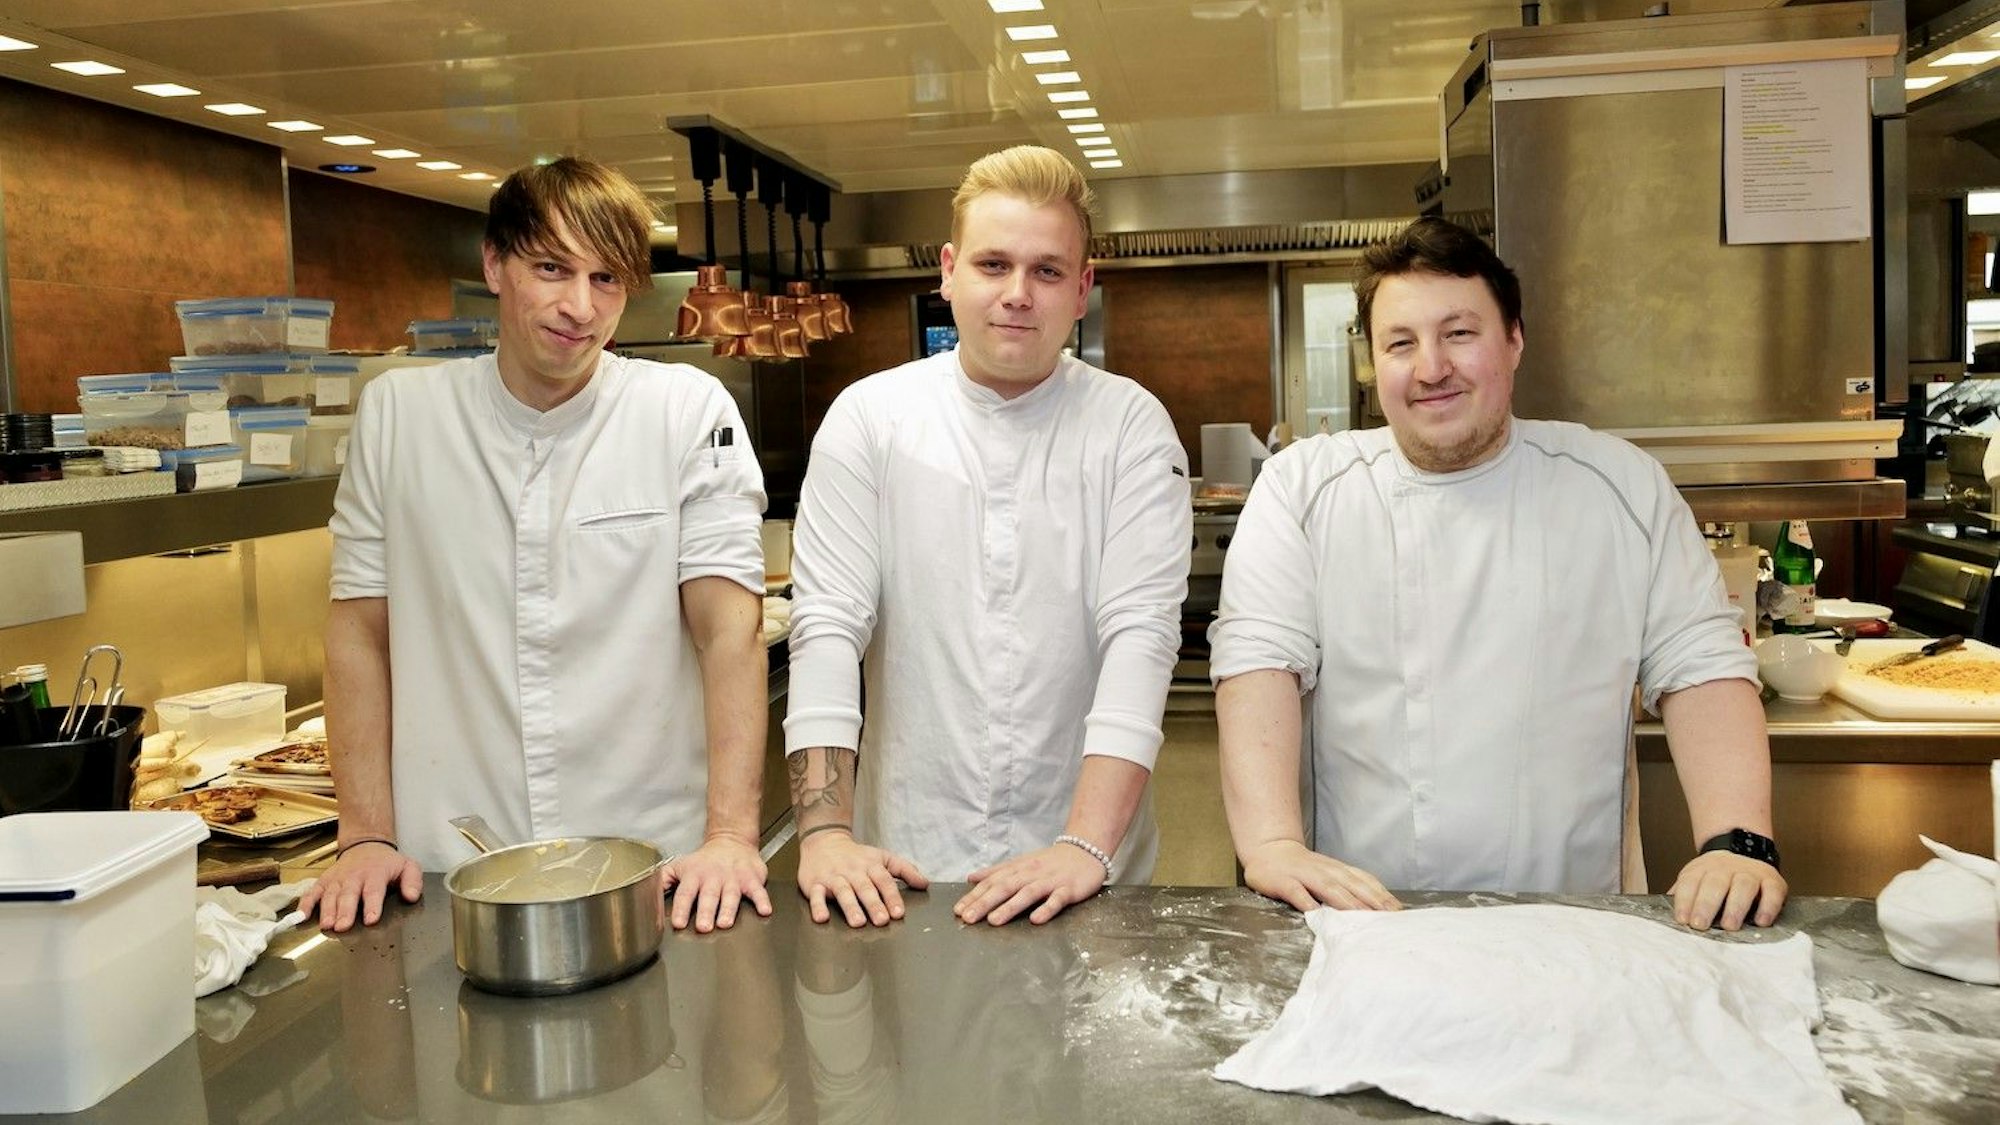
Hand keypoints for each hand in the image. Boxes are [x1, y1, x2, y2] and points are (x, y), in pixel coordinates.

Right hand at [299, 841, 422, 931]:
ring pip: (330, 895)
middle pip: (348, 895)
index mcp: (375, 874)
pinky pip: (312, 892)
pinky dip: (305, 903)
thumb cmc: (386, 862)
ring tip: (326, 925)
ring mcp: (337, 879)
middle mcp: (354, 877)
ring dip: (327, 910)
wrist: (365, 844)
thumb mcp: (407, 866)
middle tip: (343, 926)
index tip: (371, 919)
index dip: (372, 905)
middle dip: (345, 911)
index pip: (374, 891)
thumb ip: (413, 881)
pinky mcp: (324, 882)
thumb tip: (412, 896)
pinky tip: (301, 916)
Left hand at [661, 835, 771, 933]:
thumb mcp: (679, 866)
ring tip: (725, 923)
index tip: (677, 922)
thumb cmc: (703, 861)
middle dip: (705, 912)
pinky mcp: (751, 879)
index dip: (680, 908)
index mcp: (694, 876)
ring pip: (730, 895)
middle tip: (702, 926)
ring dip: (728, 909)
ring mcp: (733, 878)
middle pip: (708, 896)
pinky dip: (762, 900)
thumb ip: (661, 882)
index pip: (685, 893)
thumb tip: (644, 899)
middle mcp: (713, 877)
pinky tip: (764, 910)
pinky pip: (758, 890)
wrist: (731, 841)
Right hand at [797, 830, 927, 926]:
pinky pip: (815, 895)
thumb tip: (924, 884)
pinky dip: (818, 906)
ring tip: (858, 922)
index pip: (884, 881)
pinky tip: (822, 918)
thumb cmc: (857, 856)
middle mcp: (853, 871)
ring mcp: (833, 877)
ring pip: (843, 891)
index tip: (898, 913)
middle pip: (865, 887)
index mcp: (871, 865)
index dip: (892, 897)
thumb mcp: (883, 858)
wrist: (823, 841)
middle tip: (882, 920)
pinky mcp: (814, 883)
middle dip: (874, 904)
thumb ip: (905, 870)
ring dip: (851, 907)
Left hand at [956, 843, 1105, 926]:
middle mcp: (1031, 873)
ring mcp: (1050, 881)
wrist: (1086, 850)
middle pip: (1005, 887)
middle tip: (968, 918)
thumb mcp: (1021, 863)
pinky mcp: (1069, 889)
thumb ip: (996, 872)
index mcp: (1018, 868)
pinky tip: (1036, 920)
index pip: (992, 882)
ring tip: (994, 921)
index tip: (958, 910)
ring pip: (1027, 893)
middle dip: (985, 902)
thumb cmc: (1050, 861)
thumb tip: (971, 878)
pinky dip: (1047, 909)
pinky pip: (1057, 900)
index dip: (975, 896)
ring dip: (1010, 907)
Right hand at [1240, 839, 1400, 912]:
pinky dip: (1306, 901)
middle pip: (1352, 884)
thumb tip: (1376, 909)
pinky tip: (1315, 914)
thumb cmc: (1303, 868)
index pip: (1365, 881)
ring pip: (1329, 888)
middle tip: (1388, 916)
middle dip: (1372, 900)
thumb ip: (1348, 888)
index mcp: (1338, 870)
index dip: (1382, 894)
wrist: (1268, 850)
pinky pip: (1296, 892)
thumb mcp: (1329, 873)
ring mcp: (1304, 875)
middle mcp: (1325, 870)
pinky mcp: (1283, 881)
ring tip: (1361, 916)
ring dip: (1346, 901)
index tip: (1398, 910)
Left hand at [1669, 851, 1785, 930]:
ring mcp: (1750, 873)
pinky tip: (1761, 921)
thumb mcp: (1695, 878)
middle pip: (1714, 884)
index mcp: (1702, 869)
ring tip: (1730, 925)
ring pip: (1743, 886)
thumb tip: (1660, 911)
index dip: (1685, 901)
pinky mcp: (1772, 880)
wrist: (1744, 848)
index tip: (1682, 919)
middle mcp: (1726, 868)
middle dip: (1706, 905)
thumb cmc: (1715, 875)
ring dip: (1735, 906)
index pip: (1690, 883)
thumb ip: (1682, 894)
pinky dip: (1768, 906)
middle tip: (1700, 925)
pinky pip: (1772, 892)